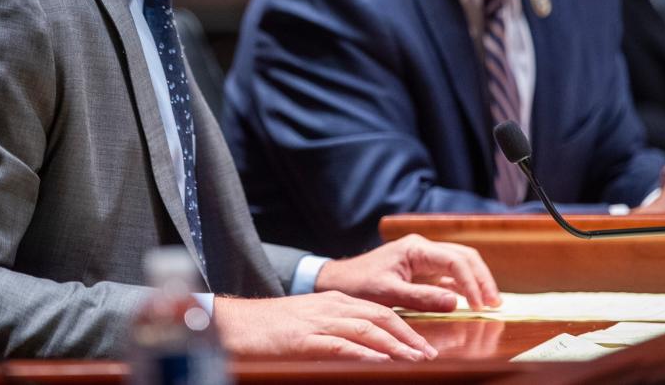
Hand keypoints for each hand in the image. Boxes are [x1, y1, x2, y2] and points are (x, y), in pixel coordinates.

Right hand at [213, 291, 436, 360]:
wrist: (234, 323)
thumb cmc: (270, 328)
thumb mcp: (310, 322)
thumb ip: (337, 331)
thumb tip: (366, 351)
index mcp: (334, 301)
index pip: (379, 312)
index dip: (405, 328)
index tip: (424, 346)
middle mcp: (331, 307)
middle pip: (379, 317)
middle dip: (408, 336)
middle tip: (430, 355)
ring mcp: (318, 322)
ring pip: (366, 330)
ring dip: (394, 346)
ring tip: (414, 361)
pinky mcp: (304, 339)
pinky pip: (340, 345)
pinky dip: (363, 354)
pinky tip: (380, 364)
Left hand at [315, 234, 499, 310]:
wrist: (338, 281)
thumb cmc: (359, 285)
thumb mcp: (388, 293)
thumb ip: (421, 297)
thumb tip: (456, 302)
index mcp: (416, 248)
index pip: (455, 261)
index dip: (472, 283)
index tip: (480, 305)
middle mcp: (423, 249)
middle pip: (464, 257)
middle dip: (482, 279)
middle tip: (495, 303)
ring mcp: (424, 258)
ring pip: (461, 264)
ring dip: (477, 281)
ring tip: (490, 302)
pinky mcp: (423, 270)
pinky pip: (450, 275)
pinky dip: (464, 286)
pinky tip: (472, 301)